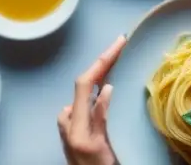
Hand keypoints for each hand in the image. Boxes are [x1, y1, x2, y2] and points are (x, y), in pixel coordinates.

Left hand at [58, 36, 126, 164]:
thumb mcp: (101, 148)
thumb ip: (100, 119)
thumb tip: (105, 88)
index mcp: (74, 124)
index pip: (85, 82)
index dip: (102, 59)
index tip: (119, 42)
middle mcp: (68, 120)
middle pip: (85, 82)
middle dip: (103, 62)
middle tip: (122, 44)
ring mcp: (70, 126)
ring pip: (85, 91)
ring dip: (100, 73)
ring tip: (118, 58)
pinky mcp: (77, 131)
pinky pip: (87, 102)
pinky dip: (98, 88)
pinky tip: (108, 84)